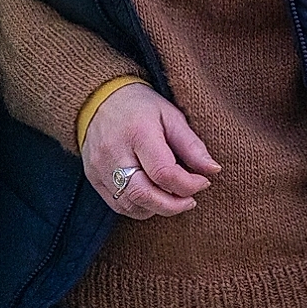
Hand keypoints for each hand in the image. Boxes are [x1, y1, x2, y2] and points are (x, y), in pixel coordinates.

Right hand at [80, 83, 215, 217]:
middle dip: (173, 205)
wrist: (99, 99)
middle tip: (190, 200)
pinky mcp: (93, 177)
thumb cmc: (141, 107)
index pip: (164, 173)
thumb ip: (192, 145)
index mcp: (138, 132)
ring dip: (157, 208)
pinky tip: (153, 197)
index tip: (203, 181)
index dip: (189, 184)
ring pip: (131, 205)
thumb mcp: (171, 116)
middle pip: (144, 195)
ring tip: (172, 196)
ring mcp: (100, 167)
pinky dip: (140, 207)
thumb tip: (213, 170)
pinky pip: (118, 205)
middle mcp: (114, 152)